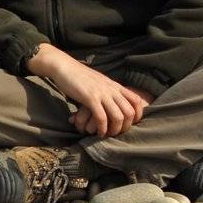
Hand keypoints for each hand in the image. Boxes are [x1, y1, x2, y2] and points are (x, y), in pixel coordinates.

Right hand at [28, 44, 150, 137]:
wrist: (65, 67)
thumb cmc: (79, 76)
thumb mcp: (99, 81)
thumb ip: (107, 90)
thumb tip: (111, 100)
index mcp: (115, 85)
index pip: (136, 100)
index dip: (138, 114)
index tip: (130, 123)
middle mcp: (112, 89)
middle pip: (129, 112)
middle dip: (126, 126)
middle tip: (117, 133)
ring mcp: (102, 93)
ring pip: (118, 116)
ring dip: (114, 130)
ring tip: (108, 134)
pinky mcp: (90, 98)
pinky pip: (101, 117)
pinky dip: (102, 128)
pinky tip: (98, 133)